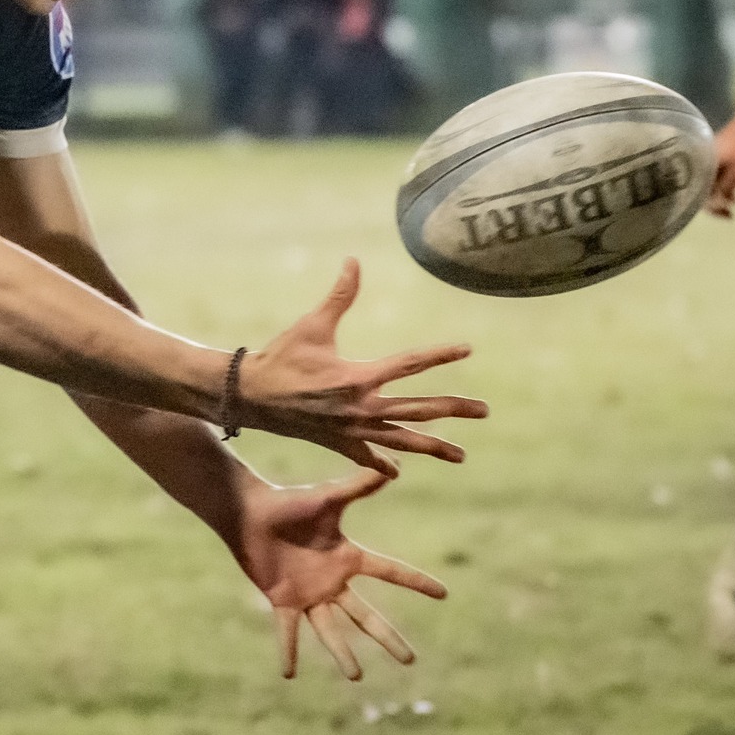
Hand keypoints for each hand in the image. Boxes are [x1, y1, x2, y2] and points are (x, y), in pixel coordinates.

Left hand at [236, 468, 446, 678]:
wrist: (250, 512)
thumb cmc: (289, 502)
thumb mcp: (328, 497)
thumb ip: (359, 485)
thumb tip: (392, 468)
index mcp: (348, 557)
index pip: (390, 572)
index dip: (416, 582)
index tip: (444, 593)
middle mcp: (333, 581)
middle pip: (367, 615)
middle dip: (388, 638)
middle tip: (411, 661)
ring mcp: (308, 594)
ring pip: (331, 630)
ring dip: (343, 654)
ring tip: (356, 677)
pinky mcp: (282, 600)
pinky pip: (287, 631)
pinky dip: (287, 651)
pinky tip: (289, 674)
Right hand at [238, 258, 484, 473]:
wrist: (250, 396)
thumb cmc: (281, 357)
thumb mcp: (312, 325)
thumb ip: (339, 296)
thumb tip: (353, 261)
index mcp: (359, 377)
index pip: (410, 364)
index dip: (440, 355)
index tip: (467, 349)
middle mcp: (362, 407)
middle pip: (418, 409)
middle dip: (454, 409)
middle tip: (484, 411)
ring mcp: (352, 429)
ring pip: (401, 440)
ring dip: (433, 447)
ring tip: (461, 455)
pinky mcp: (337, 442)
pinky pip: (366, 456)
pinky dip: (382, 464)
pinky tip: (397, 473)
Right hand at [708, 106, 734, 216]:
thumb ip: (725, 188)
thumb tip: (716, 203)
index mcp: (702, 164)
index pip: (699, 192)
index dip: (712, 208)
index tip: (728, 215)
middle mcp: (699, 160)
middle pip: (701, 187)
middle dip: (715, 203)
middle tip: (729, 213)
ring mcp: (708, 155)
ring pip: (708, 180)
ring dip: (720, 194)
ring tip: (734, 203)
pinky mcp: (717, 152)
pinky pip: (714, 172)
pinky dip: (723, 184)